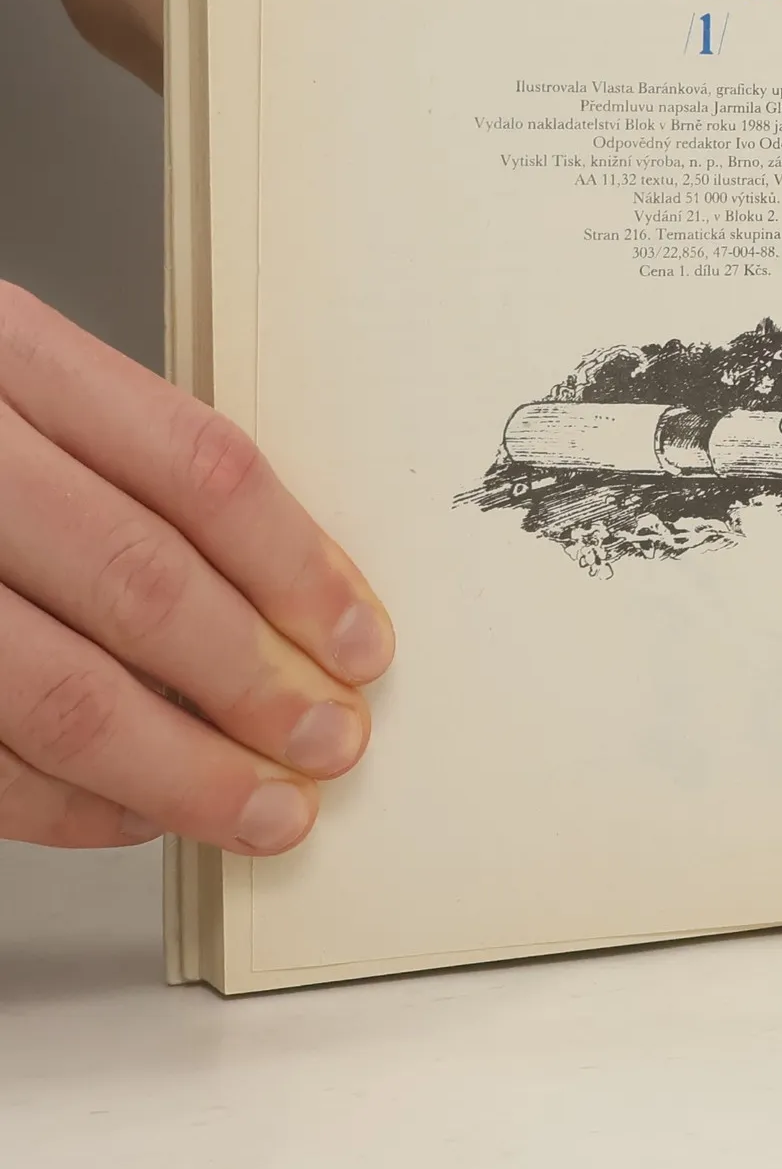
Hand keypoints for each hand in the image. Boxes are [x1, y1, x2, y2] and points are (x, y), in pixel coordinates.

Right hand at [0, 283, 393, 849]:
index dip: (297, 568)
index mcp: (8, 355)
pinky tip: (141, 812)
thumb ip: (127, 471)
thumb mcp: (18, 392)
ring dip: (182, 770)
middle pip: (140, 583)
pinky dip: (70, 804)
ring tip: (266, 807)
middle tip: (330, 742)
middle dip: (256, 683)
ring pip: (60, 693)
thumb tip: (285, 602)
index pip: (198, 468)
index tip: (360, 643)